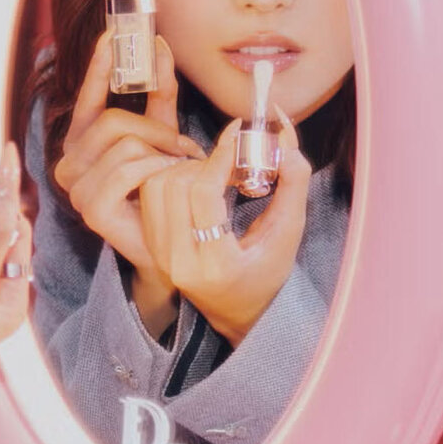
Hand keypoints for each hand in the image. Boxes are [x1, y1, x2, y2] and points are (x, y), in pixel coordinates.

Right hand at [53, 31, 203, 274]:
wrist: (170, 245)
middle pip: (113, 120)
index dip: (100, 65)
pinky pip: (128, 170)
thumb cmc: (162, 189)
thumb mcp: (162, 133)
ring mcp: (75, 187)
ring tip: (178, 167)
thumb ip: (159, 92)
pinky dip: (156, 171)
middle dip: (156, 127)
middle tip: (181, 144)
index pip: (88, 97)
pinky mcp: (90, 209)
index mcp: (82, 141)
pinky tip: (166, 182)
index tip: (115, 33)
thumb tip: (161, 47)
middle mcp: (69, 162)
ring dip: (162, 152)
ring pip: (124, 143)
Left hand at [138, 109, 311, 346]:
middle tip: (231, 159)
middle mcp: (180, 261)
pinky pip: (149, 195)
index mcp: (216, 264)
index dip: (219, 157)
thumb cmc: (267, 273)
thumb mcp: (289, 233)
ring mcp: (160, 254)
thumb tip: (285, 138)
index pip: (204, 194)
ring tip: (214, 172)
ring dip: (185, 167)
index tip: (237, 133)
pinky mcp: (150, 244)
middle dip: (204, 162)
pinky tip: (196, 181)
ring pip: (156, 185)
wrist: (236, 310)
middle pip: (176, 185)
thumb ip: (293, 185)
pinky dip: (170, 176)